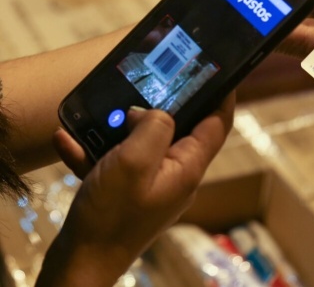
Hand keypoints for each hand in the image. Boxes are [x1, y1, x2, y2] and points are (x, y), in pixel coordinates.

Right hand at [37, 95, 234, 286]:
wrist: (80, 264)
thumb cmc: (110, 216)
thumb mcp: (135, 161)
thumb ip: (154, 128)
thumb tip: (153, 112)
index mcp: (187, 167)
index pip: (217, 124)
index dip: (222, 96)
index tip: (217, 72)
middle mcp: (176, 176)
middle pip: (179, 131)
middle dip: (161, 107)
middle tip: (146, 85)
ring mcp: (152, 187)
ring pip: (143, 145)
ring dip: (119, 129)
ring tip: (101, 114)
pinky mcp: (128, 195)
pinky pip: (116, 164)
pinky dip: (96, 152)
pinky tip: (69, 140)